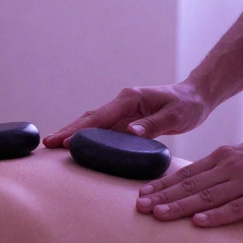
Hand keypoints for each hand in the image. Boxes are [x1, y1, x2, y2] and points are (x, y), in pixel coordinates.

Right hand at [42, 83, 212, 147]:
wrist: (196, 97)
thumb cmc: (188, 106)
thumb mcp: (176, 115)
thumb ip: (153, 125)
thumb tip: (130, 132)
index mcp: (130, 99)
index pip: (100, 117)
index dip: (81, 130)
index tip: (64, 141)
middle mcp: (122, 103)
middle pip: (90, 118)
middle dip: (68, 130)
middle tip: (47, 144)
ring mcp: (123, 111)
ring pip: (93, 123)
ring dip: (74, 133)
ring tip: (54, 145)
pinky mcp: (126, 119)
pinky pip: (103, 129)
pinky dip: (88, 136)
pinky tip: (78, 145)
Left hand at [136, 136, 242, 226]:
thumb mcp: (240, 155)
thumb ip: (218, 167)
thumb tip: (192, 178)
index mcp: (222, 157)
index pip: (186, 173)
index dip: (163, 185)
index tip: (143, 194)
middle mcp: (230, 168)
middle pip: (191, 184)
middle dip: (164, 196)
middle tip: (141, 207)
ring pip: (207, 196)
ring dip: (181, 207)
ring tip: (160, 215)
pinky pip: (236, 208)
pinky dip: (215, 215)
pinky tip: (198, 222)